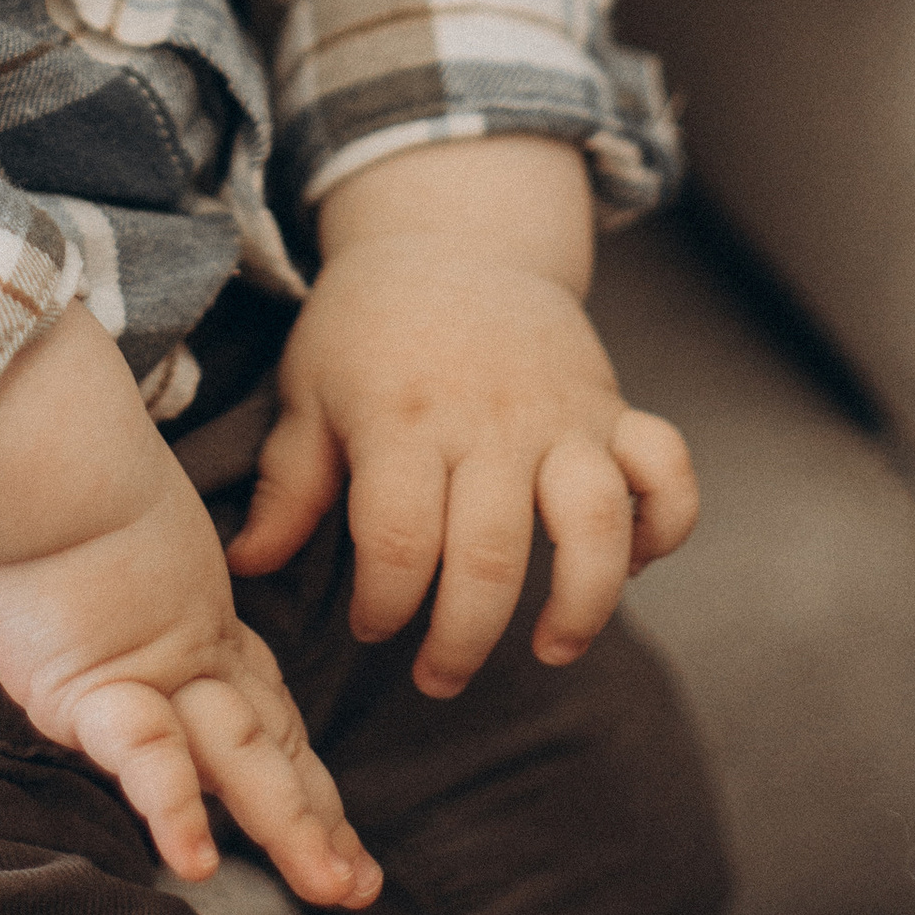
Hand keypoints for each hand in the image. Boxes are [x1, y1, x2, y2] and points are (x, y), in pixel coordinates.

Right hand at [0, 304, 379, 909]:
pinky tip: (193, 865)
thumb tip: (59, 578)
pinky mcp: (103, 674)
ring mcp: (151, 664)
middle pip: (264, 743)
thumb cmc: (34, 470)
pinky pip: (144, 753)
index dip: (300, 770)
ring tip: (333, 885)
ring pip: (238, 753)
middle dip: (313, 815)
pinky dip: (170, 808)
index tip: (340, 831)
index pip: (257, 708)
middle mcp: (180, 653)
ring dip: (288, 822)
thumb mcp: (76, 543)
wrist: (19, 430)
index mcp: (183, 622)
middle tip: (361, 884)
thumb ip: (92, 574)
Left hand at [227, 139, 696, 691]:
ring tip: (551, 649)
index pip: (399, 542)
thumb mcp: (307, 392)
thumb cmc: (366, 329)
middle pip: (490, 555)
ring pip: (595, 521)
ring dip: (582, 602)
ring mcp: (561, 413)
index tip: (370, 628)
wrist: (450, 237)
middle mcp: (489, 420)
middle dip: (463, 639)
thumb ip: (289, 484)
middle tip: (438, 677)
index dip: (385, 607)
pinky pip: (666, 469)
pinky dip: (666, 524)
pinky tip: (630, 567)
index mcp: (402, 420)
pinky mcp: (612, 406)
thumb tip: (248, 567)